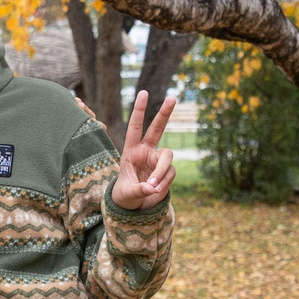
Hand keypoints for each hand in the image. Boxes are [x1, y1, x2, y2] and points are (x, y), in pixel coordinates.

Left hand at [110, 89, 177, 210]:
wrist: (136, 205)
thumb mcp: (127, 194)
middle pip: (157, 128)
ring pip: (167, 156)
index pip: (135, 127)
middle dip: (164, 113)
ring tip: (152, 186)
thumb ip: (138, 190)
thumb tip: (151, 188)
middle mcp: (146, 151)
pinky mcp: (167, 170)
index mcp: (131, 151)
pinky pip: (170, 172)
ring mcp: (158, 159)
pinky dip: (164, 182)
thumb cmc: (126, 195)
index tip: (143, 93)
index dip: (139, 110)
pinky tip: (156, 190)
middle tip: (172, 98)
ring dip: (161, 171)